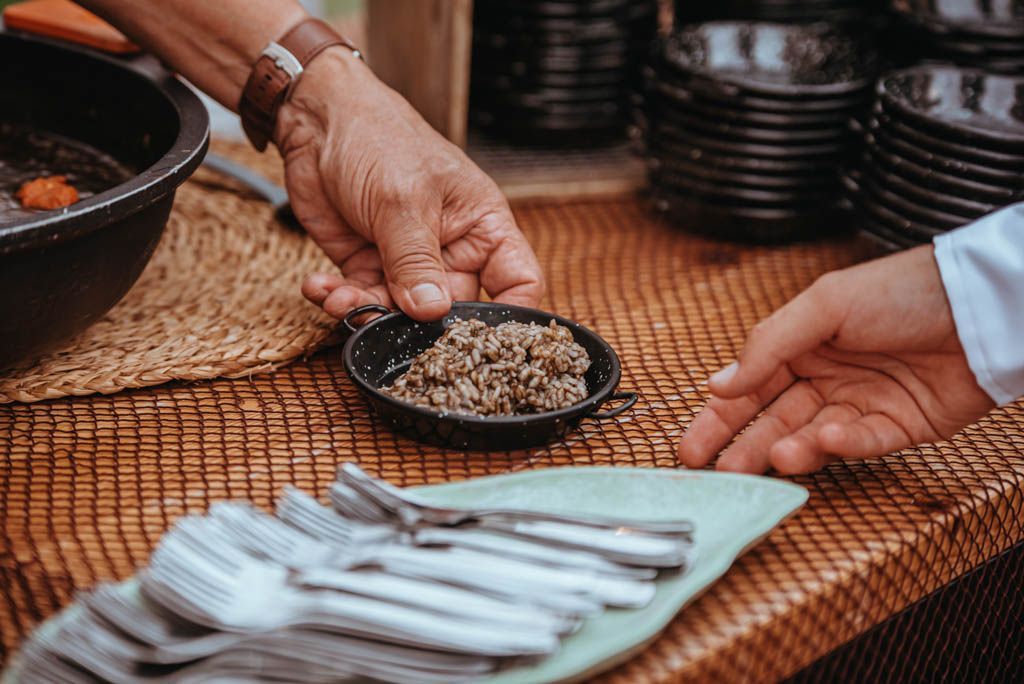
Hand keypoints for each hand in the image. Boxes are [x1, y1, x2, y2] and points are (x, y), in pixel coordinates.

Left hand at [274, 49, 543, 320]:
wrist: (317, 118)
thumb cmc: (379, 139)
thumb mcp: (403, 200)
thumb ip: (416, 261)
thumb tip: (431, 312)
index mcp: (483, 226)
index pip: (518, 282)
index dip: (511, 316)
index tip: (485, 344)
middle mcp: (452, 248)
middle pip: (453, 309)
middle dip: (418, 322)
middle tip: (387, 321)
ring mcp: (409, 261)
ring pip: (401, 312)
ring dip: (368, 311)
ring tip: (338, 299)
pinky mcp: (368, 265)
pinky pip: (362, 298)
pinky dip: (340, 300)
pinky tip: (320, 288)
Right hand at [678, 245, 993, 474]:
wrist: (978, 305)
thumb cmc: (900, 291)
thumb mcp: (825, 305)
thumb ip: (769, 345)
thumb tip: (718, 384)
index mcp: (802, 346)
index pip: (748, 388)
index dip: (718, 419)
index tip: (691, 449)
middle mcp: (826, 378)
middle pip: (773, 420)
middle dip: (745, 447)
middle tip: (722, 472)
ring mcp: (860, 404)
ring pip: (812, 438)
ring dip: (791, 450)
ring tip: (777, 458)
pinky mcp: (897, 428)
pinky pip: (862, 444)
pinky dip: (843, 446)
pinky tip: (827, 440)